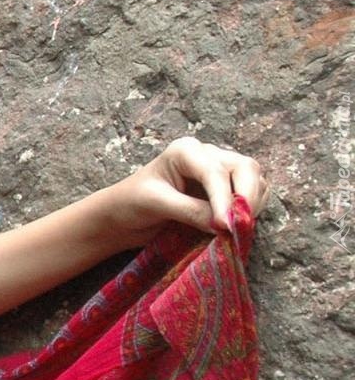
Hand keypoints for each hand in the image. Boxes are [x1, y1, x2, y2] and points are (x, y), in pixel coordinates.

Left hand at [100, 137, 268, 248]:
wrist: (123, 215)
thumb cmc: (131, 203)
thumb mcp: (156, 204)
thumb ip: (190, 211)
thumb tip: (224, 224)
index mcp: (186, 150)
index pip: (215, 172)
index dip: (224, 199)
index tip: (225, 226)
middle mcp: (207, 154)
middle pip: (245, 168)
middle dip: (247, 197)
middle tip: (238, 227)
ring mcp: (220, 170)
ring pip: (255, 180)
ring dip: (252, 204)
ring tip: (236, 229)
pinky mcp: (227, 188)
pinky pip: (254, 194)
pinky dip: (252, 209)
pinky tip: (236, 224)